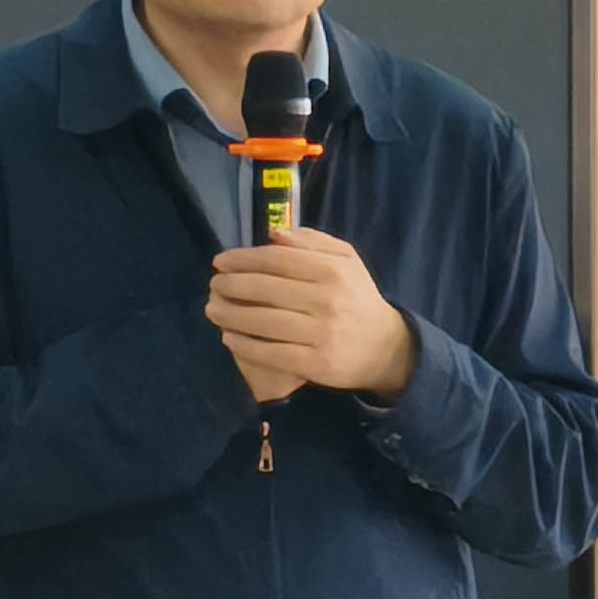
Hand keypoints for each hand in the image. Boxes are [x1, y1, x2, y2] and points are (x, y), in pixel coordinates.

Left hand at [206, 228, 418, 402]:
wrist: (384, 347)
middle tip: (213, 285)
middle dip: (231, 286)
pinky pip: (272, 353)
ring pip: (264, 322)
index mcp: (332, 271)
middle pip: (265, 290)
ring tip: (212, 310)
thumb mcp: (346, 260)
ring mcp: (321, 334)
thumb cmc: (357, 298)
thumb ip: (313, 242)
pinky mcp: (316, 363)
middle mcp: (326, 300)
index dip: (243, 259)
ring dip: (231, 315)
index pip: (277, 260)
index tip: (220, 262)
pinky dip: (246, 346)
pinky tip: (228, 338)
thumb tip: (274, 234)